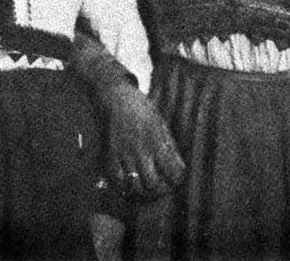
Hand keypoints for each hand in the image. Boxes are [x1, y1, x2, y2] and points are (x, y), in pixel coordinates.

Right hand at [102, 83, 184, 198]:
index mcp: (157, 140)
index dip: (177, 179)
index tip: (176, 178)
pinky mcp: (110, 153)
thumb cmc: (141, 107)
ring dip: (142, 192)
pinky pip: (116, 178)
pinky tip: (129, 183)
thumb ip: (169, 144)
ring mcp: (125, 153)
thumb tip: (178, 165)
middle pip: (153, 184)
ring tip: (147, 189)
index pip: (173, 171)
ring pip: (134, 185)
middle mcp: (141, 149)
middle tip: (161, 188)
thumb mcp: (160, 121)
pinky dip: (123, 185)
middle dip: (159, 191)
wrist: (115, 97)